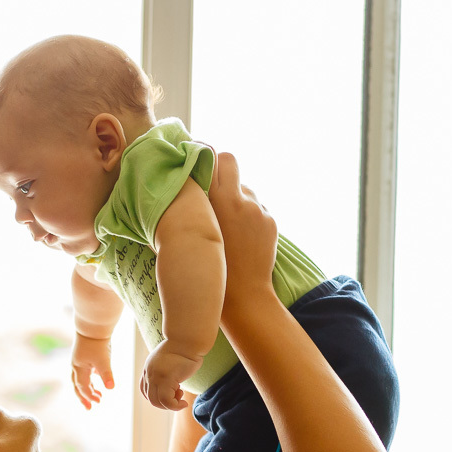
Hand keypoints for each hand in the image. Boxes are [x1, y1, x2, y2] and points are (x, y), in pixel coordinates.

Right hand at [71, 332, 114, 409]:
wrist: (93, 326)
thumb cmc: (97, 342)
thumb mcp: (103, 359)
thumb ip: (106, 374)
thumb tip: (111, 388)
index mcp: (79, 368)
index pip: (82, 387)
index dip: (89, 396)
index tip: (97, 402)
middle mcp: (76, 366)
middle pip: (77, 386)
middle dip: (83, 397)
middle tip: (90, 407)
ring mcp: (79, 361)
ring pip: (80, 379)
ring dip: (87, 389)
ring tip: (97, 396)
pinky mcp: (84, 356)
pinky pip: (84, 372)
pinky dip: (89, 379)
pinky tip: (96, 380)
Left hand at [141, 340, 201, 410]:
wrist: (187, 340)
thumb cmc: (184, 349)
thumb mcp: (169, 361)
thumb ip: (165, 372)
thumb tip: (172, 385)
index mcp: (148, 368)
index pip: (145, 390)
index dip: (157, 397)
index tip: (171, 394)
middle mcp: (149, 373)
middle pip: (150, 398)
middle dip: (165, 403)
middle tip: (178, 397)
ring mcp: (156, 376)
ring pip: (157, 402)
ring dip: (170, 406)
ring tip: (181, 399)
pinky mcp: (166, 379)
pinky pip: (167, 401)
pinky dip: (175, 406)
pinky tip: (184, 403)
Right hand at [207, 152, 278, 321]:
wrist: (244, 297)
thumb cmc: (210, 270)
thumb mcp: (195, 234)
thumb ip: (191, 208)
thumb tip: (181, 189)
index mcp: (217, 201)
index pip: (212, 157)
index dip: (203, 154)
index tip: (195, 160)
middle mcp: (240, 199)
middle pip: (230, 161)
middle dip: (222, 168)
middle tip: (214, 185)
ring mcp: (258, 209)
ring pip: (244, 189)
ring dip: (236, 199)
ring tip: (227, 226)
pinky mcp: (270, 221)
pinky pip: (256, 208)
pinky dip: (248, 217)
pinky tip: (241, 238)